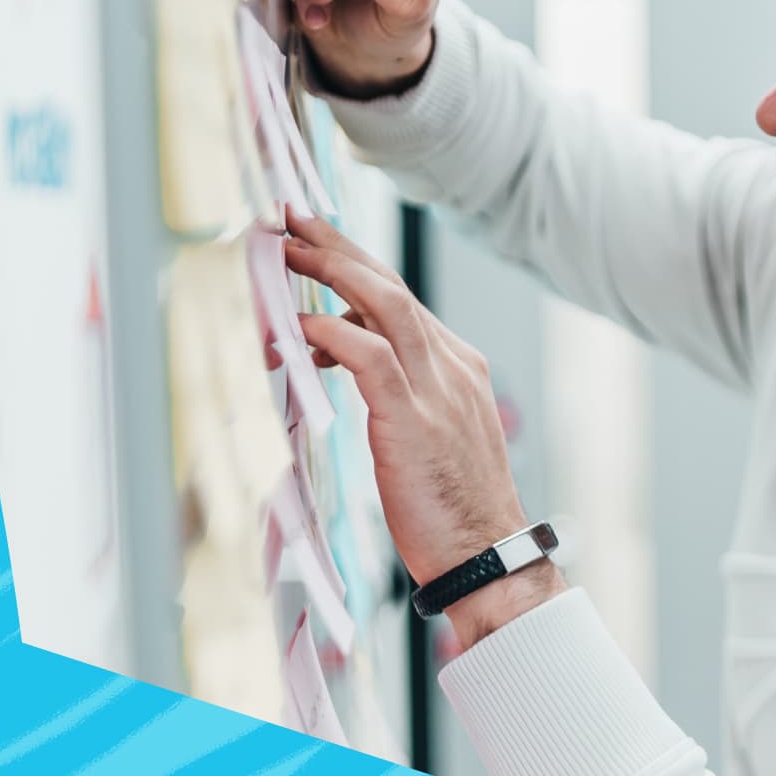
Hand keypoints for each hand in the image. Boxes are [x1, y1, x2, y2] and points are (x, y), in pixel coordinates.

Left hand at [283, 211, 565, 647]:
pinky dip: (333, 333)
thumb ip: (398, 393)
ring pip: (385, 305)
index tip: (319, 242)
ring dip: (332, 271)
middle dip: (340, 248)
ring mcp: (438, 388)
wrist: (488, 556)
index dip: (357, 265)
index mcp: (459, 367)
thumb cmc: (453, 510)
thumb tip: (343, 358)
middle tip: (294, 220)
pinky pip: (371, 356)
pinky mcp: (415, 418)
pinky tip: (300, 327)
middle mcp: (453, 365)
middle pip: (392, 286)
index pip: (402, 299)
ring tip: (288, 251)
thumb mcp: (429, 438)